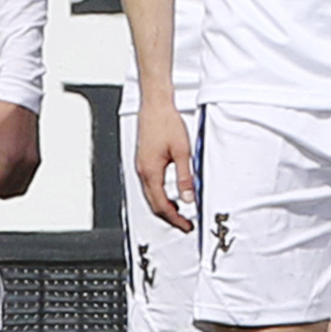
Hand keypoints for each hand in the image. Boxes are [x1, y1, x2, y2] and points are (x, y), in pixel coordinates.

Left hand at [0, 101, 41, 199]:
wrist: (18, 100)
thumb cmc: (2, 113)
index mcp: (12, 160)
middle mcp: (25, 164)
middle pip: (5, 191)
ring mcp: (32, 162)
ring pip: (15, 188)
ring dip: (0, 186)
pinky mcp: (34, 158)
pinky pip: (23, 179)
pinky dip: (10, 180)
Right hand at [134, 100, 194, 231]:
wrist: (155, 106)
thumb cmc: (166, 123)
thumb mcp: (183, 152)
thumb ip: (185, 177)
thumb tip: (188, 197)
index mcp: (151, 172)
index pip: (162, 205)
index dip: (175, 219)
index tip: (186, 225)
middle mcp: (143, 171)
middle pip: (154, 204)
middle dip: (169, 217)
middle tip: (184, 223)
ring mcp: (141, 167)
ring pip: (151, 196)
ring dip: (164, 207)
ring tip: (179, 213)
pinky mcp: (144, 161)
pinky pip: (150, 185)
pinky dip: (159, 195)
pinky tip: (170, 194)